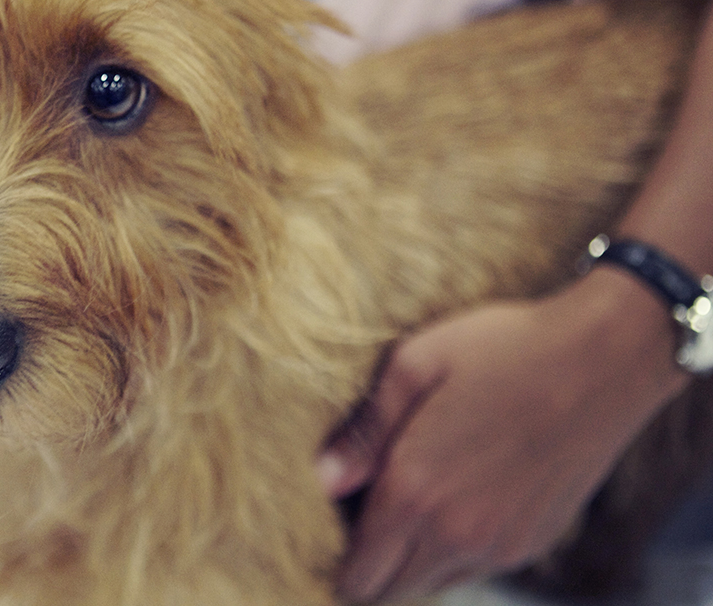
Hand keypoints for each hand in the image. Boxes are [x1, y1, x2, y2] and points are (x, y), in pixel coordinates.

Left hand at [317, 268, 689, 602]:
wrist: (604, 357)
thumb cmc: (502, 348)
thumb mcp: (413, 364)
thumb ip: (364, 431)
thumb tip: (324, 480)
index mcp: (417, 490)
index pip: (360, 572)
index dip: (336, 563)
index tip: (326, 532)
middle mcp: (458, 532)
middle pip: (392, 590)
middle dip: (367, 568)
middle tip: (357, 521)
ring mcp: (502, 543)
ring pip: (434, 583)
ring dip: (408, 563)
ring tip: (401, 510)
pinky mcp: (535, 540)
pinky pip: (474, 568)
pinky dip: (450, 553)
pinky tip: (450, 504)